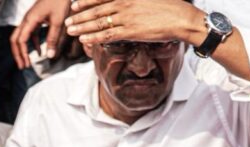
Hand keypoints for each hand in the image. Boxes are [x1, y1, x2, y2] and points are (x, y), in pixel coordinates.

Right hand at [11, 0, 70, 69]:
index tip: (26, 65)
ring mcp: (30, 19)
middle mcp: (27, 20)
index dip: (22, 54)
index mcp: (30, 20)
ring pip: (21, 36)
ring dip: (23, 50)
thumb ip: (53, 39)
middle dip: (17, 54)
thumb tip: (50, 56)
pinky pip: (29, 33)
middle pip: (15, 39)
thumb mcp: (58, 21)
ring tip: (27, 62)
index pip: (20, 40)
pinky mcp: (35, 19)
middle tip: (22, 66)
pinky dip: (32, 44)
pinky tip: (39, 52)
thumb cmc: (59, 1)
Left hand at [65, 0, 200, 46]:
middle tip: (68, 20)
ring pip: (98, 23)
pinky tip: (83, 39)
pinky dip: (93, 37)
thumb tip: (122, 2)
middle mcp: (124, 3)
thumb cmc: (168, 6)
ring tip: (71, 30)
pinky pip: (107, 35)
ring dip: (82, 26)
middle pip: (96, 10)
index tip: (74, 4)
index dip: (86, 1)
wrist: (181, 17)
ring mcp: (126, 17)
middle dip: (79, 15)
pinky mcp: (130, 31)